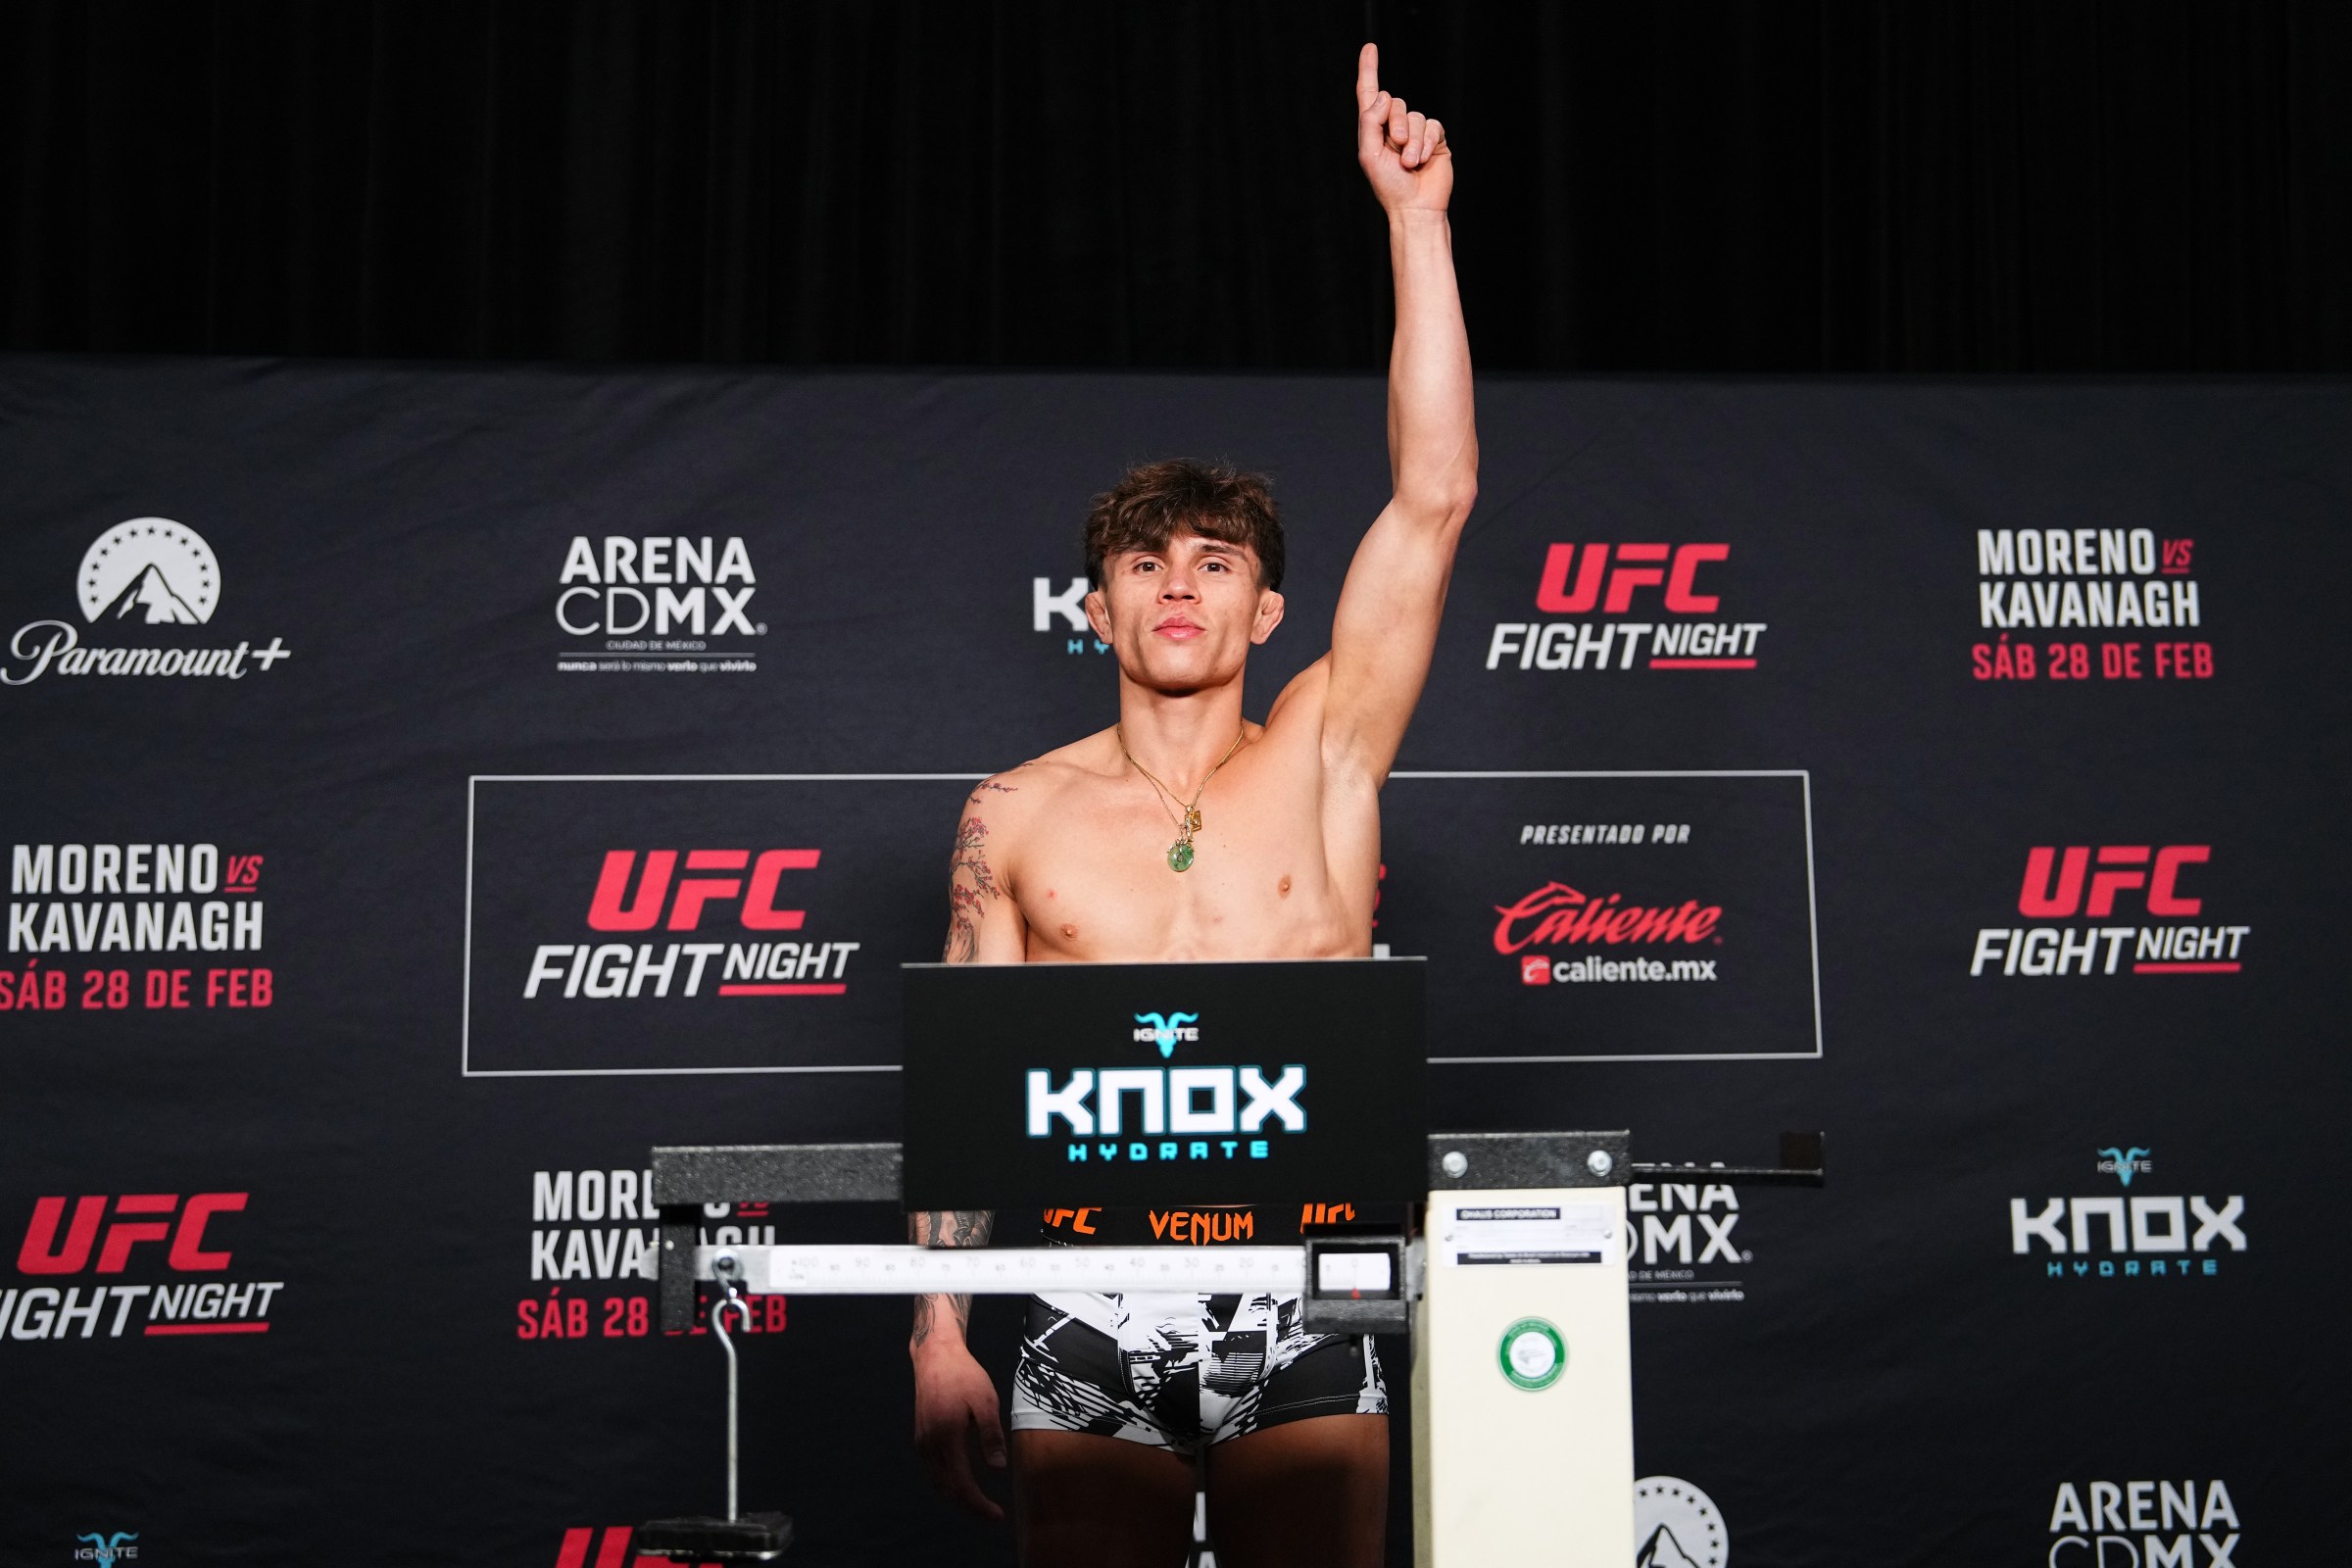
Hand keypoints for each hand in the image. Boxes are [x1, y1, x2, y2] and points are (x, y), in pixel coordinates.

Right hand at [912, 1342, 1007, 1520]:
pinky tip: (962, 1484)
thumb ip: (991, 1437)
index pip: (962, 1485)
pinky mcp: (921, 1437)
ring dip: (958, 1498)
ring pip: (938, 1483)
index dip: (979, 1505)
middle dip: (970, 1507)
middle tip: (993, 1515)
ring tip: (980, 1504)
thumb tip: (998, 1469)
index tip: (997, 1515)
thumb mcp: (985, 1401)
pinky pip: (933, 1472)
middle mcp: (930, 1445)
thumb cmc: (964, 1375)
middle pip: (948, 1490)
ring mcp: (923, 1442)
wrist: (936, 1357)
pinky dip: (948, 1485)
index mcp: (947, 1437)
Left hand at [1355, 43, 1450, 215]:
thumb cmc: (1388, 186)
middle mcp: (1394, 128)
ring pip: (1415, 115)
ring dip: (1412, 141)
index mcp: (1374, 130)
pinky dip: (1426, 142)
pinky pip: (1433, 126)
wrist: (1416, 207)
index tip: (1370, 48)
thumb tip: (1383, 96)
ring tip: (1410, 163)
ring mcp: (1416, 133)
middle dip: (1395, 124)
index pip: (1370, 94)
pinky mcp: (1435, 140)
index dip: (1369, 70)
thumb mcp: (1369, 154)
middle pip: (1395, 102)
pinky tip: (1423, 160)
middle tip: (1397, 148)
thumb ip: (1370, 122)